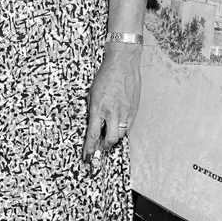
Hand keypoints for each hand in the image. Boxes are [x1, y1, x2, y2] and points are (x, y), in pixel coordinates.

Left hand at [81, 42, 141, 164]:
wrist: (122, 64)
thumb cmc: (105, 76)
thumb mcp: (92, 93)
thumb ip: (93, 110)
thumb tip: (93, 124)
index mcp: (98, 108)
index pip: (93, 134)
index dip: (90, 148)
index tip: (87, 156)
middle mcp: (112, 113)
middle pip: (110, 140)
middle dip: (104, 147)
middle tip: (100, 147)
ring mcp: (125, 112)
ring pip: (120, 134)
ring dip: (113, 137)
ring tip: (109, 134)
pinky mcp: (133, 110)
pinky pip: (128, 126)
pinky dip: (122, 128)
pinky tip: (117, 124)